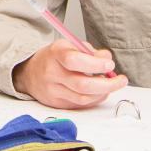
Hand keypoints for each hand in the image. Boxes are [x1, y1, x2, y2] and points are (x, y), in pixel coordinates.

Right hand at [11, 39, 128, 108]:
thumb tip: (107, 60)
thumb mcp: (70, 46)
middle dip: (107, 84)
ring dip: (103, 93)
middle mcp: (52, 73)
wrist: (29, 73)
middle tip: (121, 80)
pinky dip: (94, 99)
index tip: (109, 65)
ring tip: (111, 85)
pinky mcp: (56, 103)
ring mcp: (53, 91)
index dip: (95, 64)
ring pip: (83, 98)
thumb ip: (90, 52)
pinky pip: (80, 104)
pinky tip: (99, 92)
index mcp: (56, 54)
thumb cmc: (53, 58)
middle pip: (82, 84)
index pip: (74, 60)